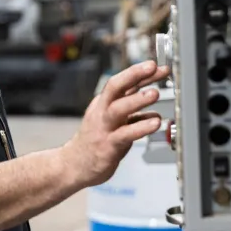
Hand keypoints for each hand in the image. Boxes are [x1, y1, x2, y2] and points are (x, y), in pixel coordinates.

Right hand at [62, 60, 169, 187]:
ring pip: (118, 108)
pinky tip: (154, 123)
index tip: (156, 66)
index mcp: (103, 103)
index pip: (121, 83)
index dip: (139, 72)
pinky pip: (125, 134)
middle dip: (134, 75)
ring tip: (154, 93)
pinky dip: (140, 127)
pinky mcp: (108, 145)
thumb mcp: (112, 121)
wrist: (73, 164)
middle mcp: (101, 111)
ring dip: (137, 99)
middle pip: (115, 87)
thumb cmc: (95, 142)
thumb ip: (131, 113)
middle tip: (152, 67)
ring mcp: (103, 128)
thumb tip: (152, 106)